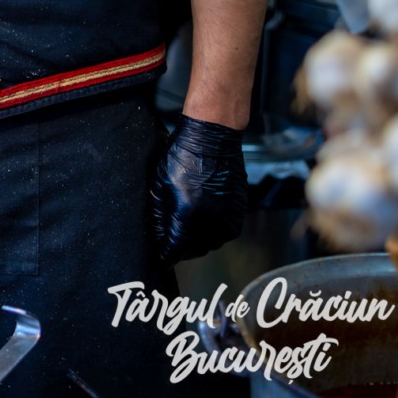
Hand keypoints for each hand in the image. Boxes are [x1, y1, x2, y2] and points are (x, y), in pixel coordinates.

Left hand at [150, 115, 247, 264]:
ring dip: (198, 242)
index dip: (166, 256)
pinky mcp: (240, 209)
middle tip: (169, 243)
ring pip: (213, 243)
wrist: (213, 137)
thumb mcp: (160, 185)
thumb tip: (157, 238)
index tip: (160, 259)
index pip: (176, 249)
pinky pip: (226, 231)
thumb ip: (158, 216)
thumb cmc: (182, 156)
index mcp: (190, 215)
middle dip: (181, 250)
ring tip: (185, 232)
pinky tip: (202, 221)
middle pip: (195, 249)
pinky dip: (213, 231)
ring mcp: (230, 216)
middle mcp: (214, 220)